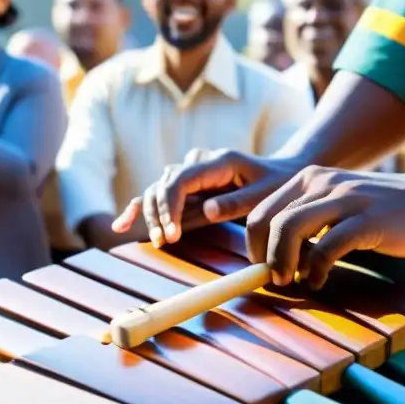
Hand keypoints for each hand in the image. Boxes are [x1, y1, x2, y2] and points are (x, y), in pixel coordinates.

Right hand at [111, 148, 303, 246]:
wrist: (283, 174)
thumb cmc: (277, 185)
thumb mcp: (265, 195)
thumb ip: (237, 202)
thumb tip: (207, 210)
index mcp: (218, 161)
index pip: (181, 179)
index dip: (171, 206)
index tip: (172, 233)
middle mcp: (199, 163)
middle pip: (164, 184)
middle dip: (160, 214)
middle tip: (166, 242)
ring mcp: (191, 174)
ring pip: (157, 190)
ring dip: (151, 215)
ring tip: (156, 241)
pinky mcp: (187, 187)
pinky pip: (159, 196)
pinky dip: (140, 209)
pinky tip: (122, 225)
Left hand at [246, 167, 404, 288]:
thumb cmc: (381, 212)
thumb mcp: (337, 204)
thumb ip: (308, 220)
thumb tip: (273, 258)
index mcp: (309, 178)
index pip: (262, 210)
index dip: (254, 244)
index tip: (262, 267)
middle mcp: (322, 181)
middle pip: (270, 220)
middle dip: (264, 256)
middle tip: (274, 279)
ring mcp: (345, 198)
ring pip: (291, 228)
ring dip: (283, 262)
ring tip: (292, 280)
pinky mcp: (366, 220)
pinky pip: (326, 246)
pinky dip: (315, 269)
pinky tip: (319, 279)